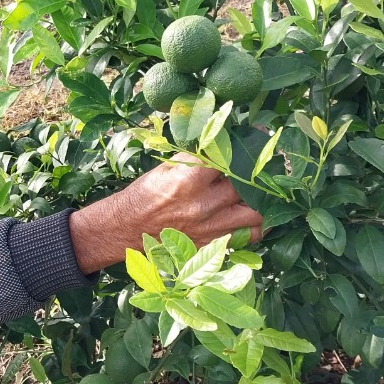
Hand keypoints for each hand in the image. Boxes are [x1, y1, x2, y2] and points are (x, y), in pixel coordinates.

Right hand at [67, 155, 263, 273]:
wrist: (126, 228)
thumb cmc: (145, 194)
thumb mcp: (166, 168)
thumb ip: (196, 159)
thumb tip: (223, 144)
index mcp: (189, 178)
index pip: (229, 156)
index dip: (243, 147)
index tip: (256, 139)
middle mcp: (203, 203)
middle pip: (246, 183)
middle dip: (252, 172)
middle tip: (257, 165)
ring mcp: (210, 227)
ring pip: (255, 211)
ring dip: (257, 200)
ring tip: (255, 191)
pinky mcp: (212, 244)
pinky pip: (249, 235)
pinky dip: (254, 224)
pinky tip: (249, 214)